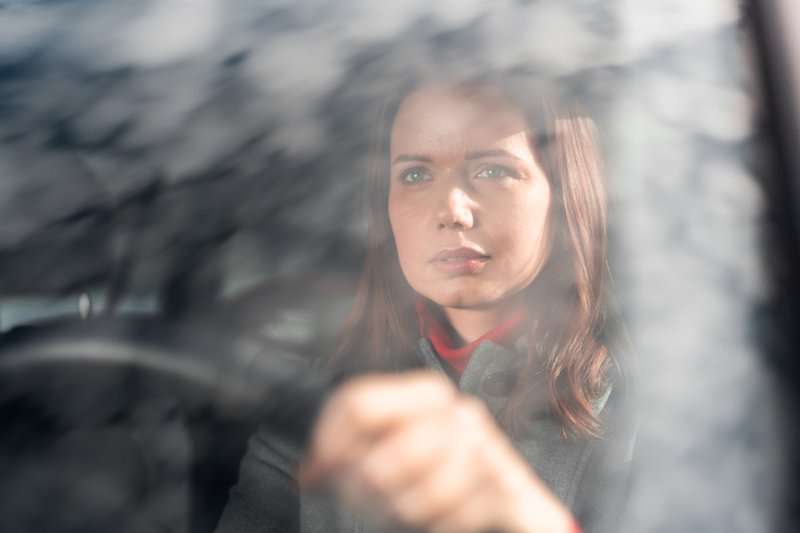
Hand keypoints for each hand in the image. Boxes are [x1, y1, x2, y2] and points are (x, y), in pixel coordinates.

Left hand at [300, 371, 577, 532]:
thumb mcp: (398, 449)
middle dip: (364, 494)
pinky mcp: (507, 488)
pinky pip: (453, 520)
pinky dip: (441, 527)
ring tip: (404, 511)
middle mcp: (458, 411)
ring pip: (414, 498)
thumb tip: (312, 473)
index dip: (328, 445)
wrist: (514, 507)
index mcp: (428, 392)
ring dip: (403, 514)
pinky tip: (440, 521)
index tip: (320, 473)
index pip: (357, 405)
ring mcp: (485, 448)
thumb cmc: (445, 475)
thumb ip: (355, 448)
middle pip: (379, 463)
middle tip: (367, 501)